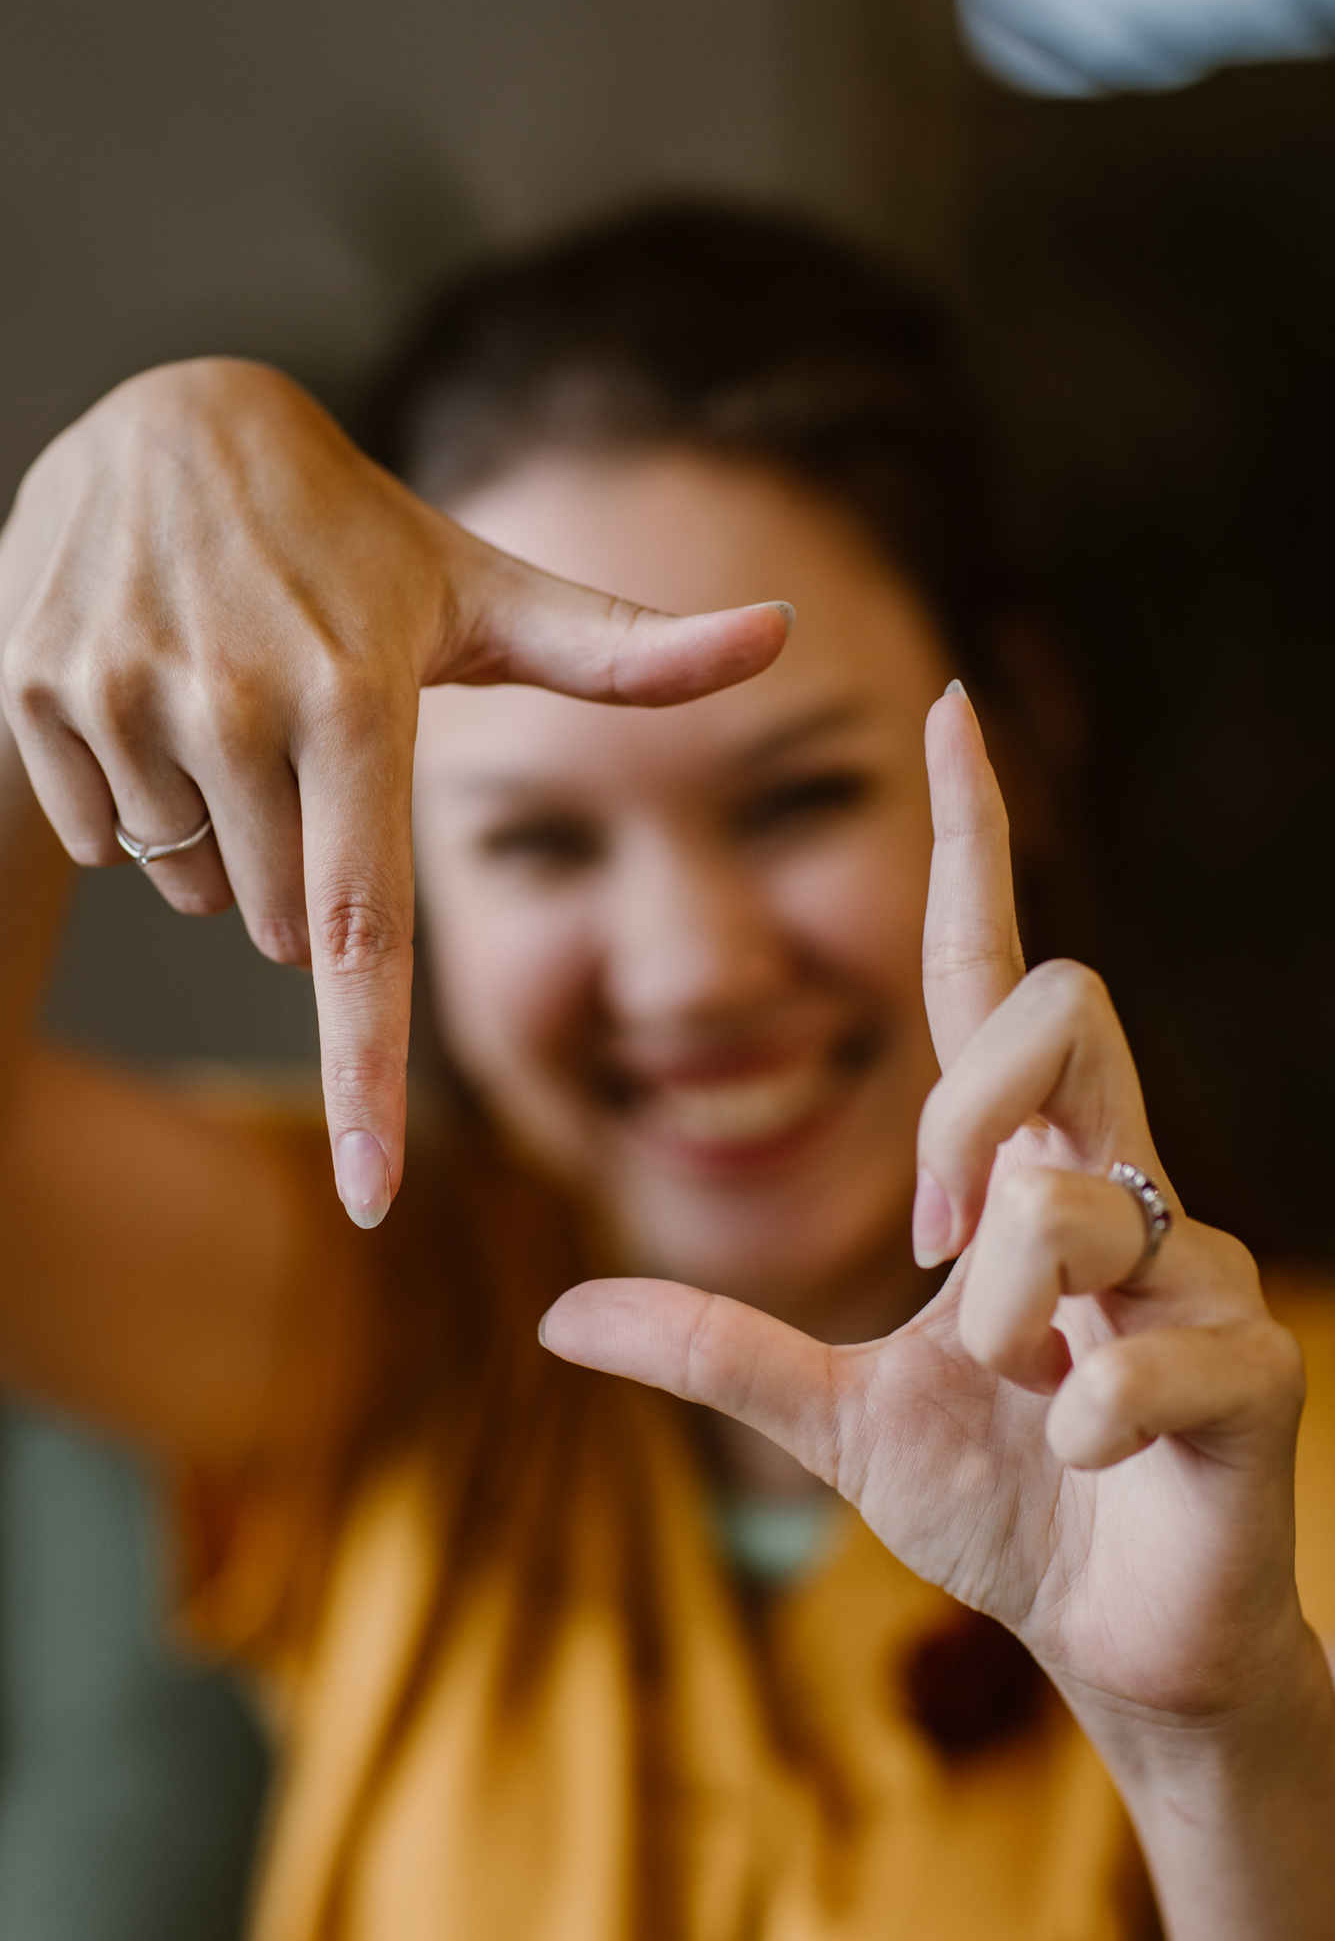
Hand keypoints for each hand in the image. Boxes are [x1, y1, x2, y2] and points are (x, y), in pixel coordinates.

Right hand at [0, 359, 789, 1224]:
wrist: (163, 425)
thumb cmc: (355, 540)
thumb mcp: (483, 590)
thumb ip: (625, 650)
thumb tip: (782, 634)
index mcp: (355, 696)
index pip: (361, 927)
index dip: (366, 1077)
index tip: (368, 1196)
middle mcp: (236, 703)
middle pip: (279, 920)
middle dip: (305, 872)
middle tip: (308, 743)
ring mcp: (125, 696)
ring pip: (190, 887)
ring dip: (221, 839)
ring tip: (232, 706)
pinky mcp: (40, 693)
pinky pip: (108, 839)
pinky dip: (138, 804)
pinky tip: (157, 698)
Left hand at [542, 686, 1307, 1729]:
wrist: (1115, 1635)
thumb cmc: (998, 1498)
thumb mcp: (834, 1415)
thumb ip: (717, 1347)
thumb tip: (558, 1316)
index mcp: (1026, 1171)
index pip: (996, 975)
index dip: (973, 844)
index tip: (942, 711)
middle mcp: (1120, 1179)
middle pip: (1058, 1012)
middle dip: (972, 1116)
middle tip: (938, 1244)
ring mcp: (1196, 1261)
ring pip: (1083, 1196)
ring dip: (1017, 1312)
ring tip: (1029, 1391)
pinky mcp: (1251, 1359)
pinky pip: (1154, 1349)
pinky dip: (1087, 1417)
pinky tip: (1088, 1453)